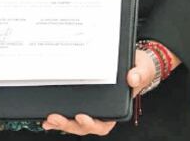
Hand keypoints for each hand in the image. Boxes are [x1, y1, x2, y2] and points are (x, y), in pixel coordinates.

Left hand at [41, 50, 155, 134]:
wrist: (135, 63)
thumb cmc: (139, 70)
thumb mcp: (142, 69)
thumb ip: (139, 73)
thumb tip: (132, 77)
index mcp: (117, 110)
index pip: (104, 124)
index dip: (92, 124)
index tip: (82, 116)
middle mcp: (103, 112)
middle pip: (84, 126)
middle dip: (69, 124)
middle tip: (56, 117)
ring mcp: (92, 108)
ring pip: (75, 122)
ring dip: (61, 122)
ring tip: (49, 119)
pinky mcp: (83, 101)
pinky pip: (71, 111)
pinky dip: (59, 115)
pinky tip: (47, 116)